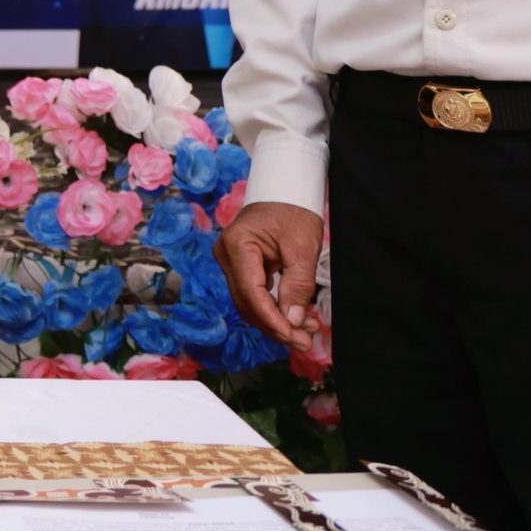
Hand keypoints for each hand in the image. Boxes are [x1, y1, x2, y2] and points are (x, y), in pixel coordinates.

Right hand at [215, 201, 325, 350]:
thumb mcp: (302, 248)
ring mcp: (230, 261)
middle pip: (247, 302)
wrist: (285, 189)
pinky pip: (253, 294)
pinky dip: (273, 308)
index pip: (251, 294)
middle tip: (304, 341)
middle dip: (275, 325)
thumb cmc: (293, 210)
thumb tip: (292, 320)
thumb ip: (297, 286)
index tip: (294, 337)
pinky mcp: (239, 266)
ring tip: (305, 331)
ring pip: (249, 302)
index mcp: (237, 246)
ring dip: (275, 320)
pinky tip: (294, 317)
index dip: (272, 320)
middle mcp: (226, 255)